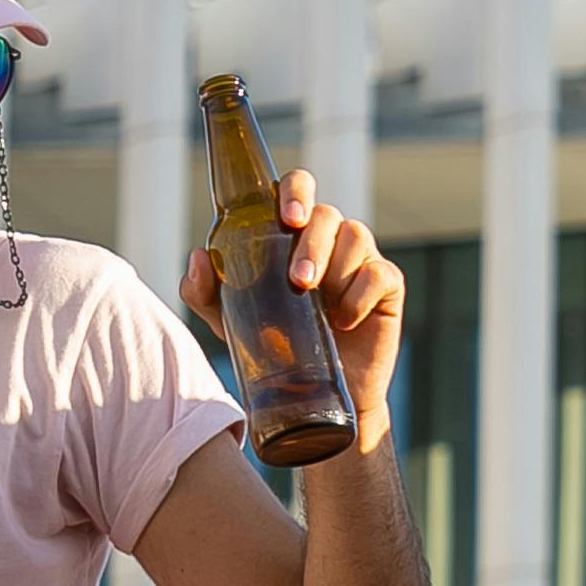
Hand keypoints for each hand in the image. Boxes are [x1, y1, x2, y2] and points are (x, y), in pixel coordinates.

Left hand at [182, 170, 403, 424]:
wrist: (312, 396)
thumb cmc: (273, 346)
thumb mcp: (229, 320)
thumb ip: (205, 291)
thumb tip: (197, 257)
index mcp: (293, 234)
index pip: (298, 189)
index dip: (296, 192)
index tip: (288, 218)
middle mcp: (329, 239)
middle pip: (328, 214)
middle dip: (313, 244)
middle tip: (299, 281)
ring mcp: (360, 260)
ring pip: (356, 236)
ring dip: (335, 267)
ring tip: (317, 305)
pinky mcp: (387, 287)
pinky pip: (379, 274)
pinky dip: (360, 295)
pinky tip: (343, 320)